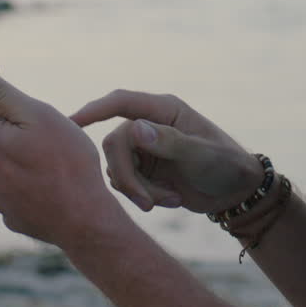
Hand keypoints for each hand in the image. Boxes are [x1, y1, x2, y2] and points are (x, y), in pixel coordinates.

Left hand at [0, 63, 123, 246]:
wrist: (84, 218)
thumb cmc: (68, 161)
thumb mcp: (38, 115)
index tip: (23, 104)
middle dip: (4, 126)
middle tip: (41, 132)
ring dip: (12, 153)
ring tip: (46, 159)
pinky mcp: (7, 212)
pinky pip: (7, 186)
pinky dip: (21, 179)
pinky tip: (45, 182)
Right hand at [71, 91, 262, 214]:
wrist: (234, 192)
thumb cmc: (226, 166)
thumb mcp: (202, 156)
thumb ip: (170, 142)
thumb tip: (135, 129)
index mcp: (165, 110)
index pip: (122, 102)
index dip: (95, 110)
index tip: (71, 123)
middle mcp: (150, 125)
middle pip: (114, 144)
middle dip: (127, 177)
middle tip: (148, 204)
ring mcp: (144, 148)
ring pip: (116, 167)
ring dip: (139, 191)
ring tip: (170, 200)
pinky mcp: (142, 169)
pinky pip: (124, 182)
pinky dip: (143, 196)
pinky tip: (169, 201)